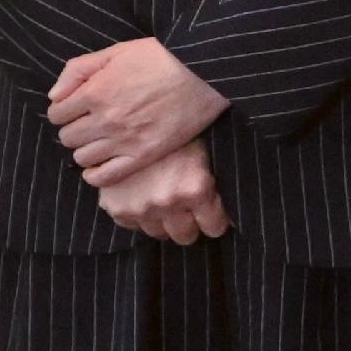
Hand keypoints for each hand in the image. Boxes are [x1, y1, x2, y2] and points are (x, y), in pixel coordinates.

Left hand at [48, 40, 227, 186]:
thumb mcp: (116, 51)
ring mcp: (125, 140)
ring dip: (86, 150)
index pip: (56, 113)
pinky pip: (107, 176)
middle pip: (67, 137)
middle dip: (74, 129)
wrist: (204, 72)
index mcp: (94, 92)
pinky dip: (96, 174)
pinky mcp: (145, 154)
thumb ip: (78, 70)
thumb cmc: (162, 57)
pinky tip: (100, 166)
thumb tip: (54, 96)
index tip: (76, 108)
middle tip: (89, 124)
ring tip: (100, 142)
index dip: (64, 110)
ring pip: (82, 157)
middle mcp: (105, 119)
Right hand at [95, 139, 229, 244]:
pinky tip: (141, 195)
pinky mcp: (116, 206)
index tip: (211, 215)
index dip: (214, 220)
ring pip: (158, 233)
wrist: (134, 114)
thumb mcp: (206, 154)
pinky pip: (131, 225)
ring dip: (163, 221)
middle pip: (185, 236)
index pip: (214, 228)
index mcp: (195, 188)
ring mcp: (139, 206)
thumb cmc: (177, 133)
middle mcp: (168, 201)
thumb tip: (234, 218)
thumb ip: (217, 188)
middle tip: (187, 209)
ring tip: (162, 199)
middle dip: (190, 224)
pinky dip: (137, 214)